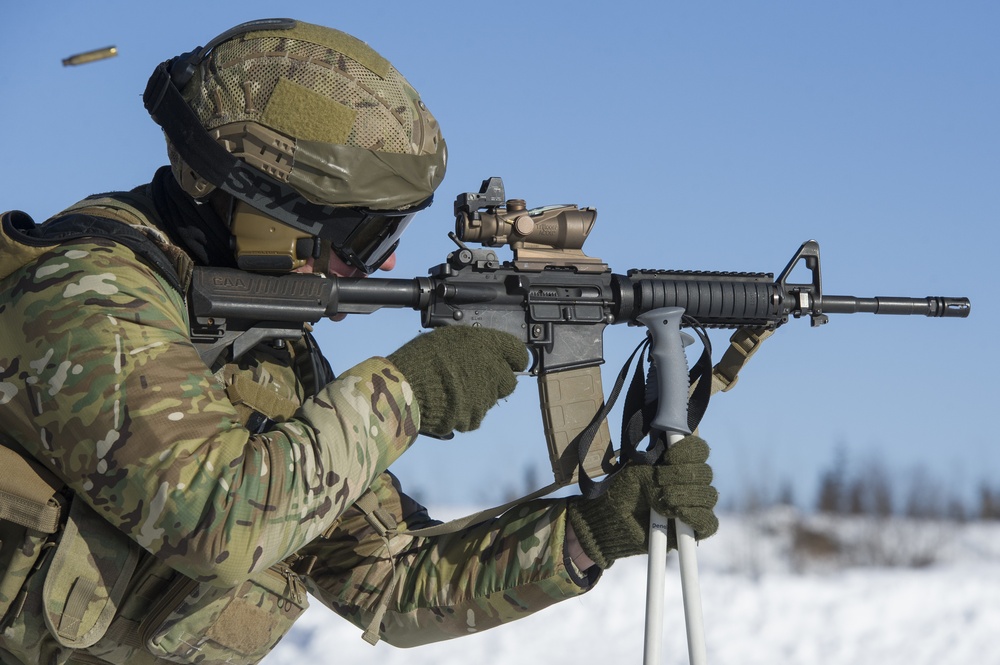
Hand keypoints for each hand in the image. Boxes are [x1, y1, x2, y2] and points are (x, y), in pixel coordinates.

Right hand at [387, 326, 528, 436]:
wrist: (406, 387)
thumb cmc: (423, 358)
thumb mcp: (450, 338)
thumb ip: (474, 344)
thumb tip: (484, 351)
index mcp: (490, 347)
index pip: (519, 353)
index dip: (513, 358)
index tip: (508, 361)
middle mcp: (494, 372)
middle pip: (509, 382)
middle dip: (497, 381)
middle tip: (475, 377)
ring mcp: (485, 398)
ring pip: (490, 400)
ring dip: (477, 396)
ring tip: (452, 389)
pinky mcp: (474, 418)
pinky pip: (475, 416)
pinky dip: (464, 411)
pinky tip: (448, 402)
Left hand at [566, 435, 718, 568]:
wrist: (612, 522)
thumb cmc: (622, 493)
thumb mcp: (636, 473)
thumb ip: (657, 465)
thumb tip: (675, 463)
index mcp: (677, 463)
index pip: (699, 450)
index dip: (689, 450)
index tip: (670, 456)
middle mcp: (689, 483)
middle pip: (705, 473)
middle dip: (682, 475)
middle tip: (659, 480)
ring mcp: (693, 506)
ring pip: (708, 496)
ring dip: (687, 495)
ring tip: (664, 499)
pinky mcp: (693, 530)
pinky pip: (709, 523)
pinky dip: (697, 516)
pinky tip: (680, 513)